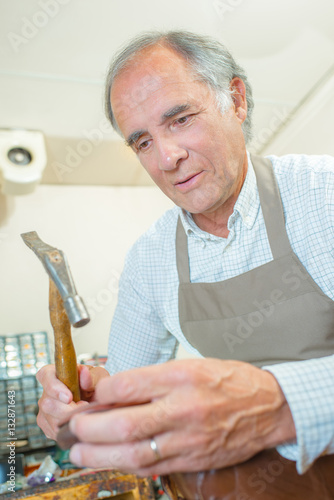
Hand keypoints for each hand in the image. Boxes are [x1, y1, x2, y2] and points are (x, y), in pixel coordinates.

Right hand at [36, 364, 108, 439]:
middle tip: (85, 408)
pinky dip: (69, 430)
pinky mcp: (47, 426)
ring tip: (84, 414)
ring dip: (70, 420)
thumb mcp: (98, 377)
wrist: (98, 402)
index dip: (54, 387)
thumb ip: (91, 376)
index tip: (69, 397)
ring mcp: (44, 410)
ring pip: (51, 420)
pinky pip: (55, 433)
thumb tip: (84, 372)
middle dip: (68, 410)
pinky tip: (80, 422)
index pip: (45, 376)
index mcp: (54, 374)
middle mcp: (46, 392)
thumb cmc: (95, 385)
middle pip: (47, 404)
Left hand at [67, 359, 295, 475]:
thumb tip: (115, 392)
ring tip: (79, 452)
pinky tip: (109, 462)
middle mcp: (183, 407)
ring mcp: (188, 437)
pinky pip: (153, 467)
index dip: (101, 392)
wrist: (268, 406)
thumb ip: (152, 380)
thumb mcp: (190, 365)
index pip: (128, 384)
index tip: (94, 394)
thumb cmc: (229, 381)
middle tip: (74, 427)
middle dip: (91, 428)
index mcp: (181, 376)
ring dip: (100, 455)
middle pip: (125, 423)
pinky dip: (125, 465)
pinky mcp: (192, 459)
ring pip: (134, 452)